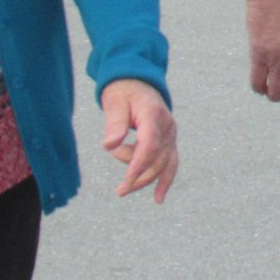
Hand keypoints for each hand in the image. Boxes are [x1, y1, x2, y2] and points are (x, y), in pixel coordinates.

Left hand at [101, 79, 177, 202]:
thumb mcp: (114, 103)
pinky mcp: (169, 141)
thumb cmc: (123, 92)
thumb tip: (109, 146)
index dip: (138, 164)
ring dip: (146, 180)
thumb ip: (114, 123)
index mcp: (153, 113)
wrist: (137, 82)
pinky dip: (165, 180)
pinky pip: (170, 163)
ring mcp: (170, 134)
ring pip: (164, 164)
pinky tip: (158, 198)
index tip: (126, 182)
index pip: (149, 144)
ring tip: (124, 191)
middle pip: (157, 158)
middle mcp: (167, 125)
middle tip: (119, 190)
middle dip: (138, 176)